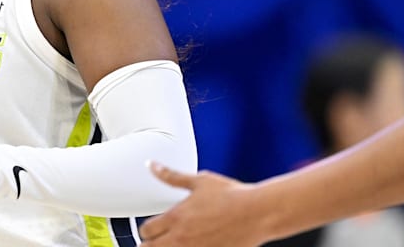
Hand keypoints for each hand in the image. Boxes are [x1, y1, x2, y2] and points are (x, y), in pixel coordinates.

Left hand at [139, 163, 266, 246]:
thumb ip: (171, 176)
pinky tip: (192, 246)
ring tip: (170, 244)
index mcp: (176, 218)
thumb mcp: (198, 181)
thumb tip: (152, 165)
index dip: (145, 231)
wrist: (258, 212)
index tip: (151, 229)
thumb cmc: (232, 195)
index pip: (145, 231)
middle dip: (150, 245)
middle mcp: (182, 238)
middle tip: (156, 241)